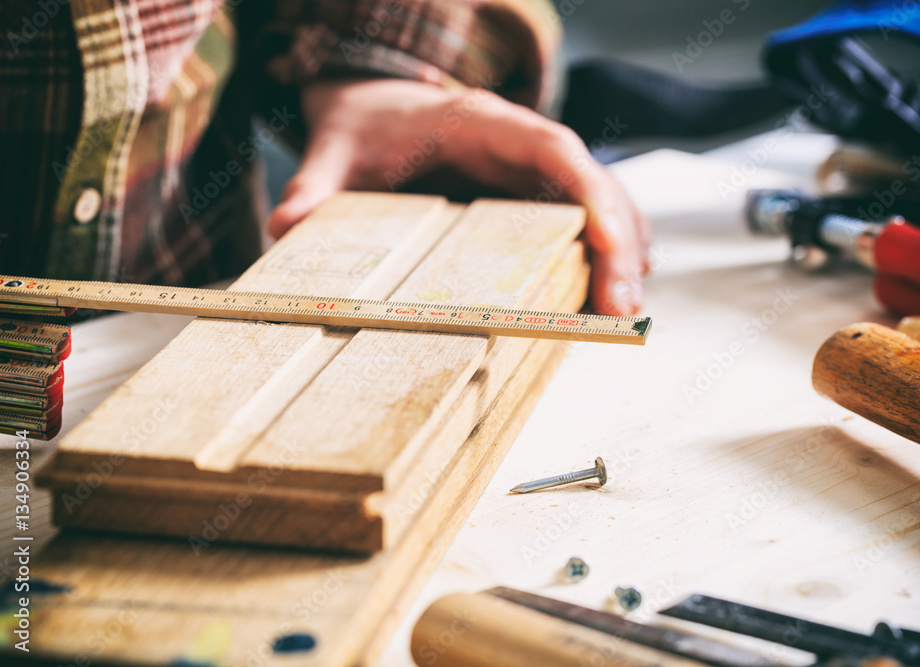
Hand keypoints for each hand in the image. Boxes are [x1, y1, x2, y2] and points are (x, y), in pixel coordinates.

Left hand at [268, 78, 649, 314]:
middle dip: (620, 245)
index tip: (611, 244)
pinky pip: (585, 220)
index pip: (556, 149)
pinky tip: (610, 296)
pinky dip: (607, 254)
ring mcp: (532, 171)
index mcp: (484, 124)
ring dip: (623, 255)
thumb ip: (315, 185)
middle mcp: (521, 145)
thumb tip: (284, 228)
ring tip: (623, 317)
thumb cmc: (365, 124)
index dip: (592, 194)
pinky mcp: (532, 197)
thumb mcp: (336, 149)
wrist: (374, 105)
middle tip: (623, 310)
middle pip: (593, 184)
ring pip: (602, 203)